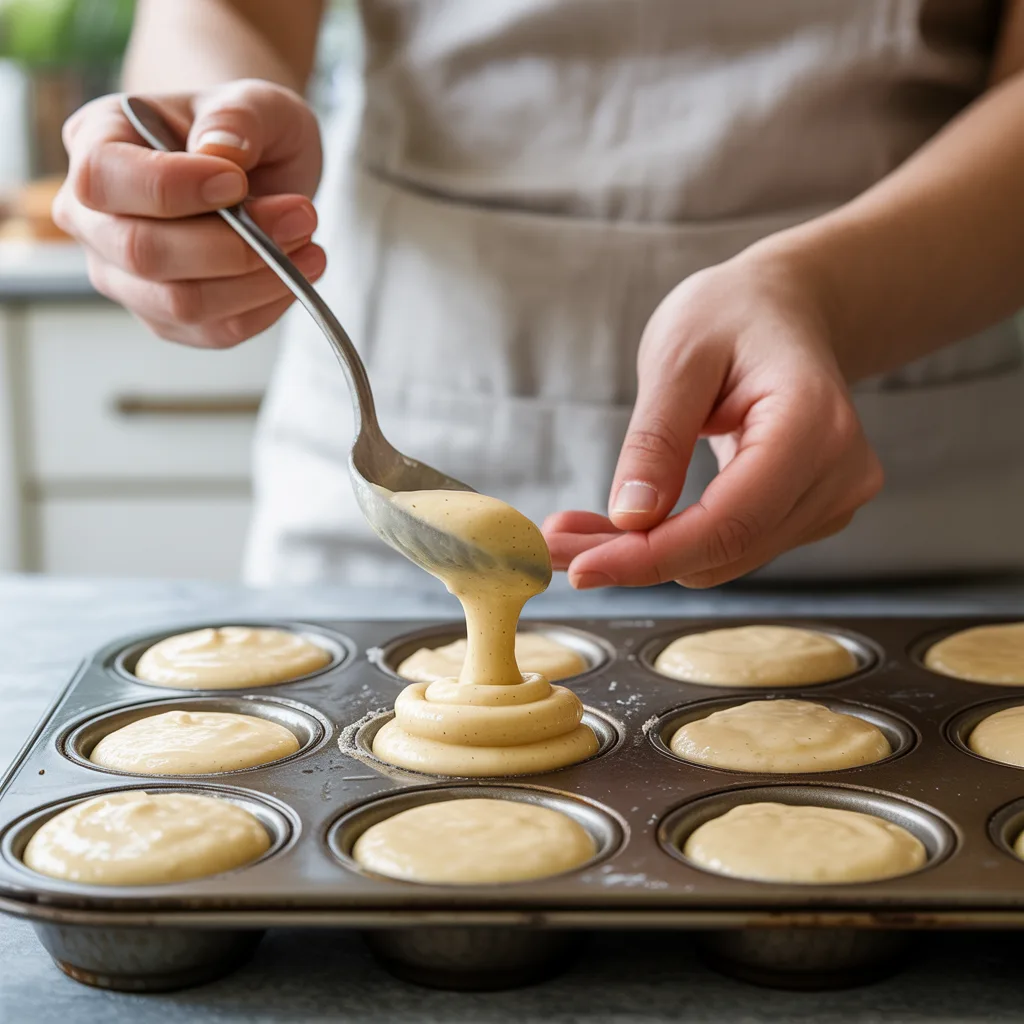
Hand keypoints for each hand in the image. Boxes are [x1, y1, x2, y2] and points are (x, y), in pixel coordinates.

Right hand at [53, 79, 324, 346]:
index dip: (172, 188)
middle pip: (142, 252)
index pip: (103, 179)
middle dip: (233, 244)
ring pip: (180, 303)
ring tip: (309, 245)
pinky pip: (214, 331)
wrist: (254, 171)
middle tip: (302, 216)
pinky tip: (296, 274)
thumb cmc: (241, 130)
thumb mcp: (255, 101)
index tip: (237, 180)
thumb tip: (221, 152)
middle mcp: (93, 218)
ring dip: (258, 280)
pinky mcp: (165, 318)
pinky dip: (266, 307)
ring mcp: (124, 276)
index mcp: (95, 144)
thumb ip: (238, 116)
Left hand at [543, 251, 883, 587]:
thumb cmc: (732, 316)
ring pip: (724, 559)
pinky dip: (676, 543)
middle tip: (555, 542)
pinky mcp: (811, 513)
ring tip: (583, 527)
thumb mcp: (677, 357)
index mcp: (812, 425)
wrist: (781, 310)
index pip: (729, 522)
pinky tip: (632, 521)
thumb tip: (630, 518)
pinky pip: (733, 546)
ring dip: (649, 554)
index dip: (650, 556)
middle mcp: (838, 473)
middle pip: (724, 550)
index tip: (581, 567)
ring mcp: (832, 498)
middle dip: (635, 556)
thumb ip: (655, 440)